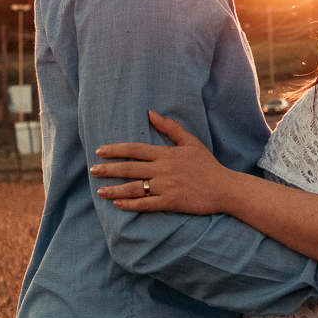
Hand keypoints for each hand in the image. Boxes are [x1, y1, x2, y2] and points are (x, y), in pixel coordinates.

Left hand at [90, 111, 229, 214]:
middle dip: (109, 169)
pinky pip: (145, 204)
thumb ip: (171, 128)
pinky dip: (130, 204)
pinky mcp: (170, 202)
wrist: (224, 188)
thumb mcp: (191, 142)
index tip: (100, 151)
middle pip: (130, 168)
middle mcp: (163, 170)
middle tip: (93, 170)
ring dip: (115, 189)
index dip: (116, 150)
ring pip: (134, 188)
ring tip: (100, 191)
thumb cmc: (207, 165)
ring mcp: (166, 187)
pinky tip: (118, 204)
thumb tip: (150, 113)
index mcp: (166, 154)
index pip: (135, 149)